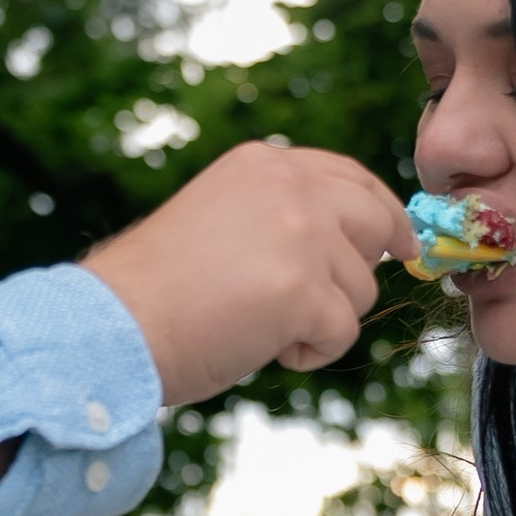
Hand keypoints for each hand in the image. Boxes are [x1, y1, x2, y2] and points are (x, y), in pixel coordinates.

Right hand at [84, 142, 412, 407]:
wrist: (116, 324)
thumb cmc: (158, 288)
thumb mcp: (224, 218)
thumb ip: (281, 214)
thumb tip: (351, 244)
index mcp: (265, 165)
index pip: (350, 176)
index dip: (381, 211)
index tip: (400, 240)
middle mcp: (289, 187)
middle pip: (375, 222)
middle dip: (367, 266)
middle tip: (341, 301)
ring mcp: (301, 235)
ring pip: (361, 286)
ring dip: (324, 318)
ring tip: (263, 325)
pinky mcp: (303, 290)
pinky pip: (344, 330)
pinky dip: (313, 351)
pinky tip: (267, 348)